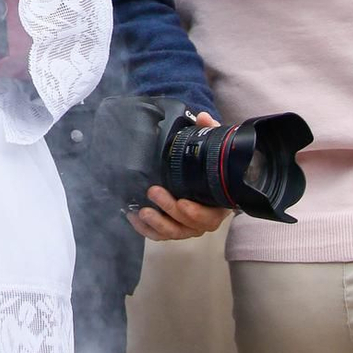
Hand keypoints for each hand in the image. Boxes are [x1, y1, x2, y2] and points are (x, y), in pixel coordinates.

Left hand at [130, 113, 229, 242]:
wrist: (204, 177)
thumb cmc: (210, 166)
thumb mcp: (213, 148)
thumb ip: (211, 132)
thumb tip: (203, 117)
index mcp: (217, 205)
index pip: (211, 216)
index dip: (197, 213)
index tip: (183, 201)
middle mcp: (203, 220)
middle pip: (189, 226)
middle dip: (170, 210)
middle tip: (154, 192)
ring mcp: (187, 226)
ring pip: (174, 232)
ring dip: (157, 223)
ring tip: (142, 211)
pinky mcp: (172, 228)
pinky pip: (160, 235)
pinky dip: (147, 230)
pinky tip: (134, 218)